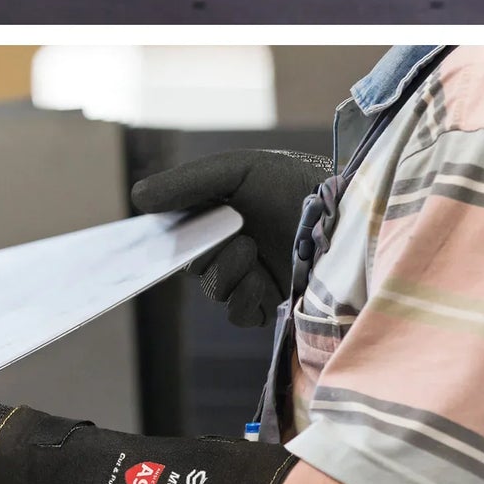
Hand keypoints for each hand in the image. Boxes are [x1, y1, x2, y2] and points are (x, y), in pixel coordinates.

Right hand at [130, 150, 332, 327]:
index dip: (162, 239)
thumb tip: (137, 197)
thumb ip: (187, 182)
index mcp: (216, 216)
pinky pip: (236, 313)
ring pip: (210, 289)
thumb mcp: (237, 170)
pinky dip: (244, 296)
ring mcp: (249, 277)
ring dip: (225, 269)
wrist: (347, 213)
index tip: (152, 239)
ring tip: (251, 247)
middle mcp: (229, 247)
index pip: (174, 234)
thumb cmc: (294, 183)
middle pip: (187, 263)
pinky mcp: (270, 304)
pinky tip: (263, 277)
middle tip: (232, 227)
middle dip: (203, 247)